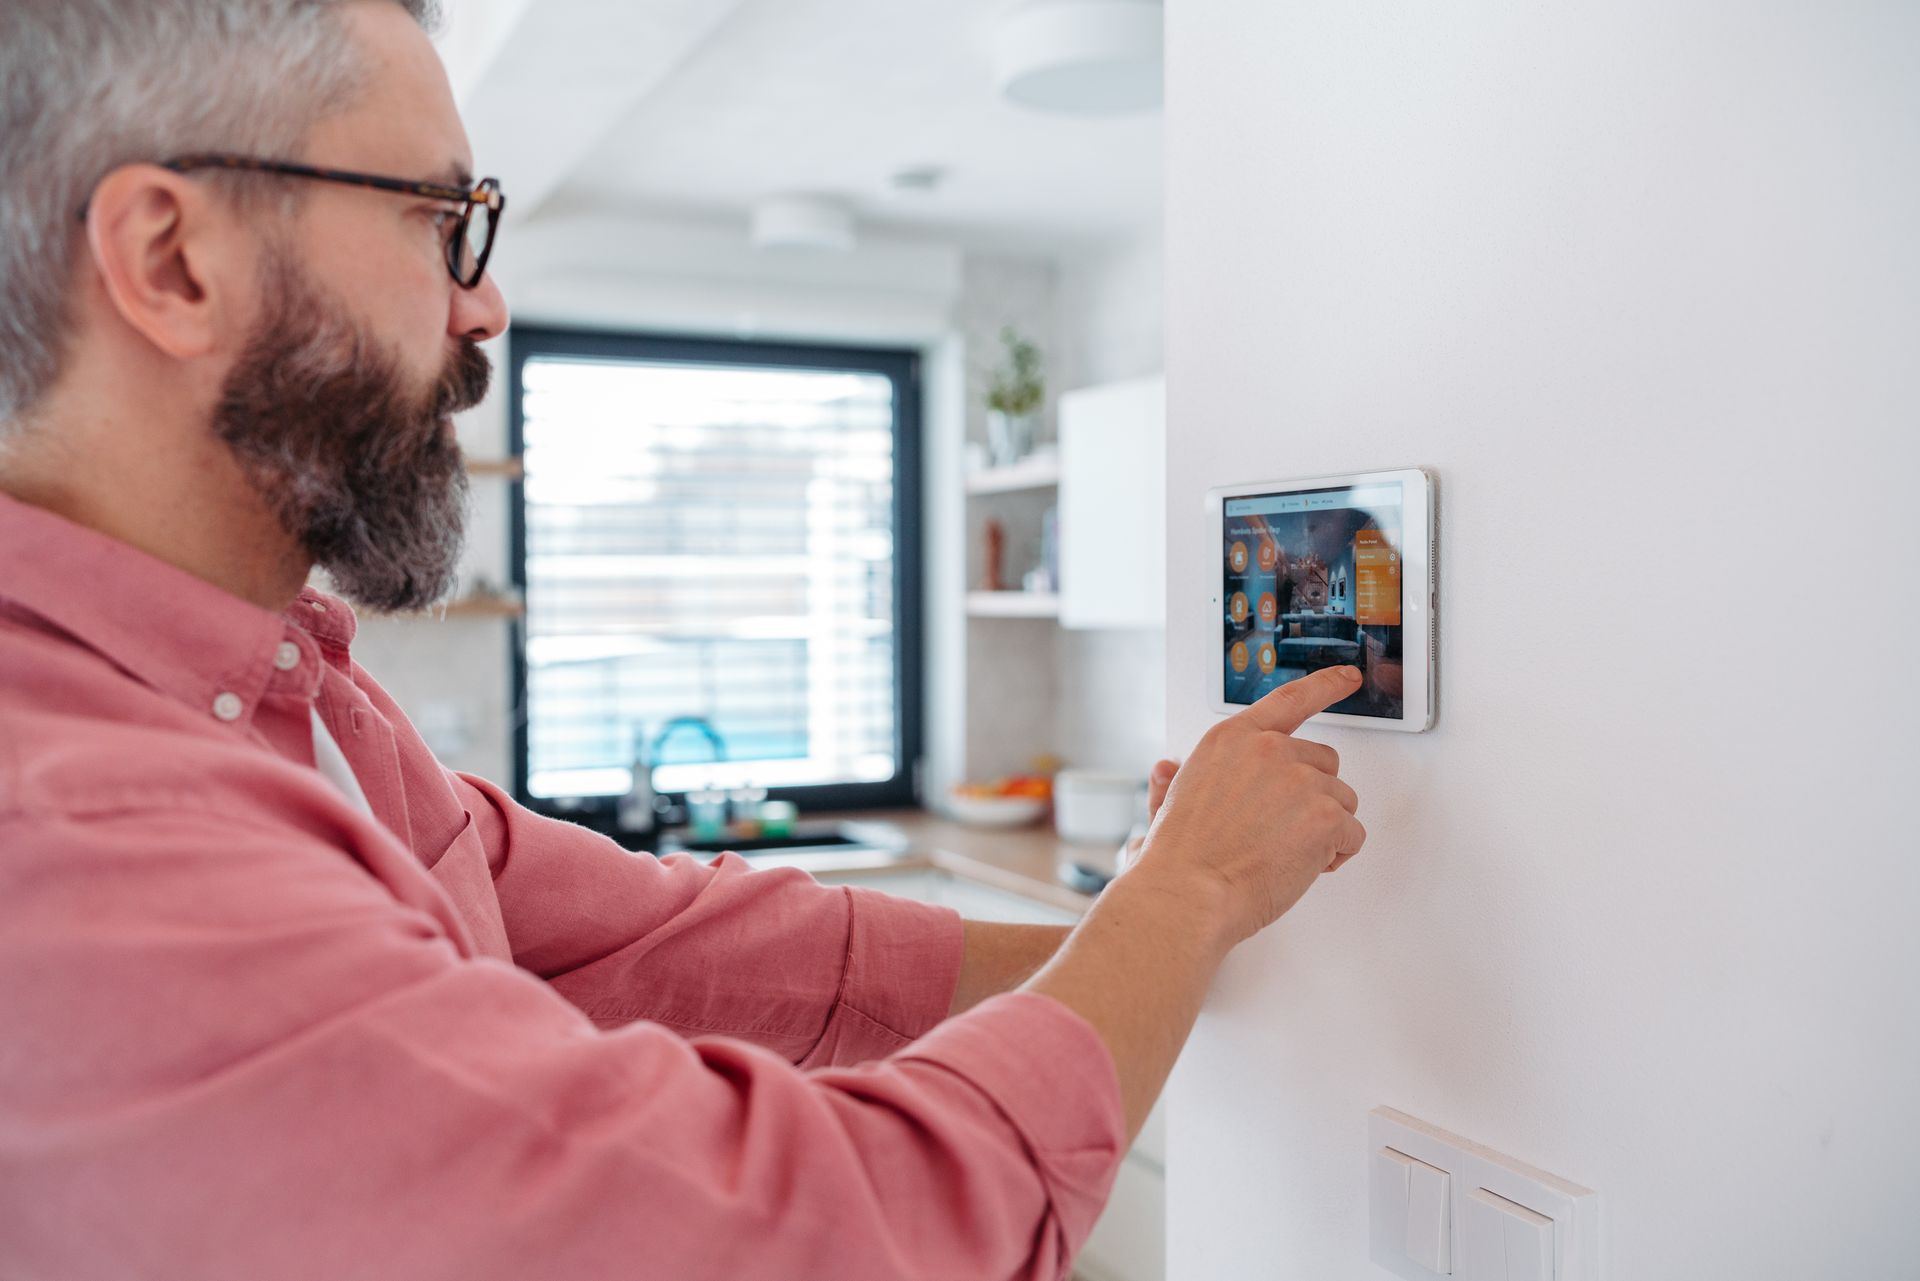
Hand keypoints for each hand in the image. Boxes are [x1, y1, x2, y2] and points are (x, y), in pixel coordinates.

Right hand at [1128, 666, 1366, 947]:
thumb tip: (1165, 769)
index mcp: (1232, 740)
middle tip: (1282, 831)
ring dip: (1324, 829)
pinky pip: (1353, 835)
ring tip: (1283, 854)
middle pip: (1324, 762)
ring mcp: (1300, 780)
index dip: (1325, 686)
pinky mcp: (1325, 816)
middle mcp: (1268, 750)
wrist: (1186, 896)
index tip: (1347, 677)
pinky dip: (1336, 856)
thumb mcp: (1167, 805)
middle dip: (1313, 796)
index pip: (1288, 700)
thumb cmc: (1178, 860)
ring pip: (1342, 801)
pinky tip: (1302, 867)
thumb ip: (1174, 781)